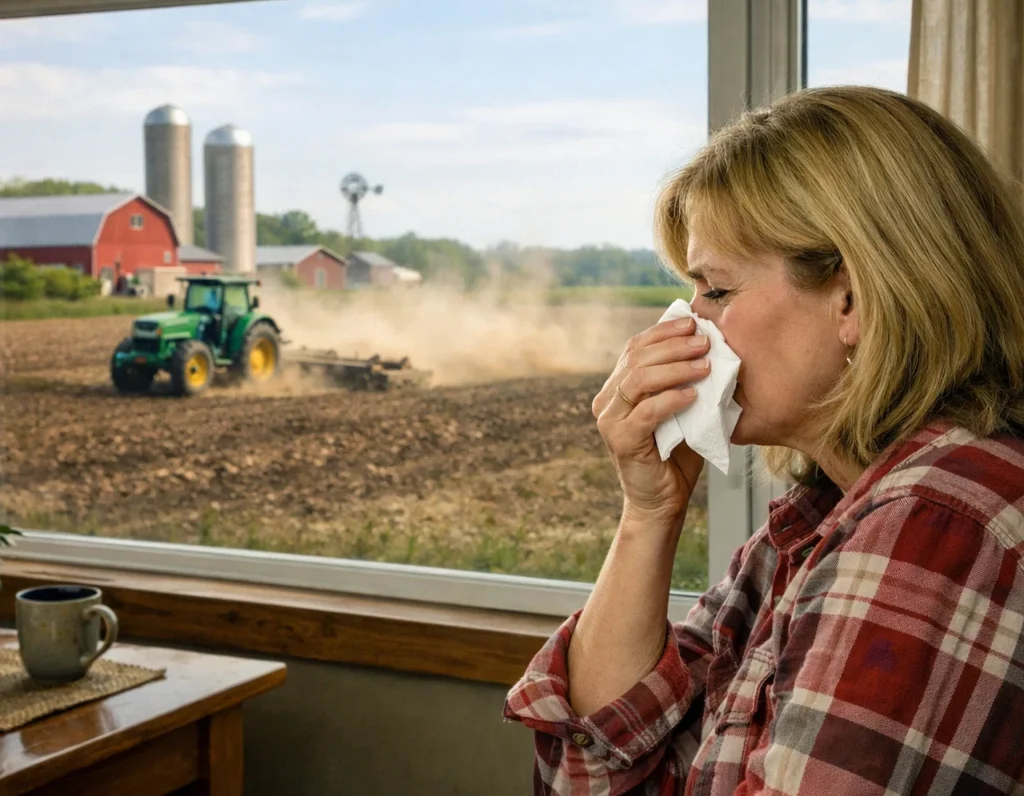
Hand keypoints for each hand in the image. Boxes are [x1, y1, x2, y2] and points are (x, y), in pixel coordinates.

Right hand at [593, 317, 710, 527]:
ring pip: (638, 380)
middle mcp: (607, 400)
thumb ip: (682, 380)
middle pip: (636, 359)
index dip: (663, 332)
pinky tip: (694, 395)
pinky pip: (646, 411)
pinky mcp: (620, 440)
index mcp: (617, 388)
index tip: (692, 322)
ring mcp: (609, 421)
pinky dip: (671, 399)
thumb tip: (706, 342)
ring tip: (705, 366)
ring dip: (675, 368)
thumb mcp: (681, 409)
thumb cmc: (676, 455)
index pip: (635, 347)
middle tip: (705, 341)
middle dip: (673, 346)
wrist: (663, 501)